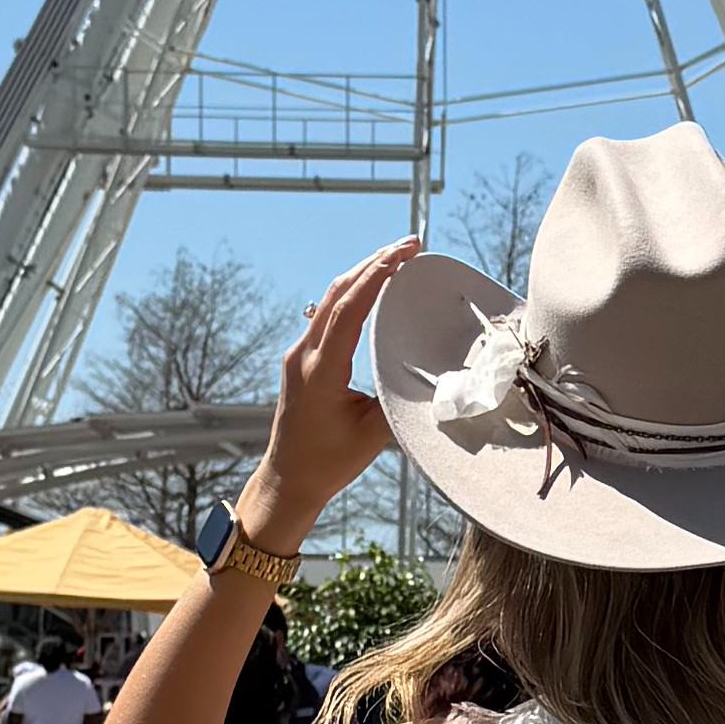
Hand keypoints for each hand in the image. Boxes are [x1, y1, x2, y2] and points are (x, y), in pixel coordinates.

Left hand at [253, 239, 419, 540]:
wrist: (289, 479)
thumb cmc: (328, 462)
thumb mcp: (373, 434)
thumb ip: (400, 399)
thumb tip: (435, 377)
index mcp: (320, 369)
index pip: (349, 307)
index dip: (378, 275)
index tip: (404, 252)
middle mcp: (303, 355)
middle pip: (338, 292)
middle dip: (374, 262)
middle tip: (409, 244)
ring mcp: (298, 354)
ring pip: (329, 300)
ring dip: (362, 274)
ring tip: (395, 257)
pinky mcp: (300, 360)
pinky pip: (326, 315)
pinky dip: (352, 295)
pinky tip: (372, 290)